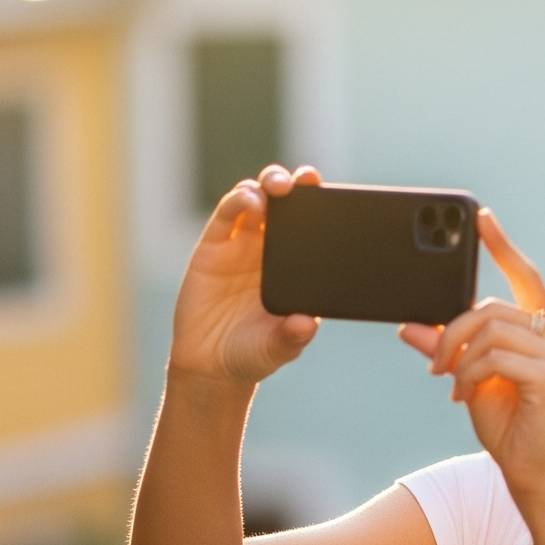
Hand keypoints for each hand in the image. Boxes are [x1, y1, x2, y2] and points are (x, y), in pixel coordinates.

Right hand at [168, 165, 322, 386]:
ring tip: (276, 189)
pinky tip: (250, 201)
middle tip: (306, 180)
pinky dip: (239, 201)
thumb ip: (292, 337)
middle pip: (285, 204)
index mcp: (297, 268)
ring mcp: (241, 245)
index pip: (312, 229)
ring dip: (267, 186)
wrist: (211, 365)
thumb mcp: (278, 349)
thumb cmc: (253, 354)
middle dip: (296, 185)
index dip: (323, 208)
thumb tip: (306, 324)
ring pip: (257, 200)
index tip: (334, 197)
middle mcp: (271, 250)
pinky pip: (227, 214)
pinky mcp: (213, 246)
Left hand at [403, 210, 544, 506]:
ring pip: (489, 330)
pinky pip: (494, 356)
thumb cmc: (508, 426)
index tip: (480, 217)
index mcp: (543, 330)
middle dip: (453, 332)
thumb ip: (445, 348)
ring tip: (452, 384)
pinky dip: (470, 375)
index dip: (501, 246)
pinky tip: (466, 395)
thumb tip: (409, 323)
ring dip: (459, 358)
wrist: (530, 472)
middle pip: (491, 307)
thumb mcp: (467, 379)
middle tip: (434, 364)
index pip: (524, 277)